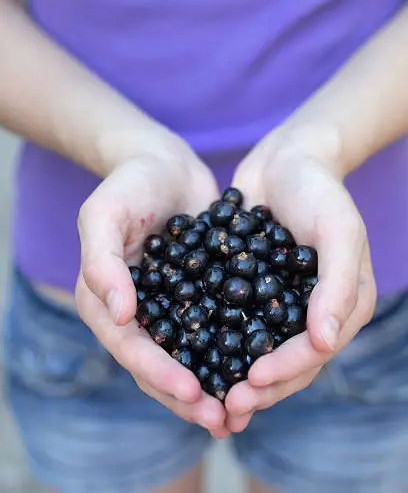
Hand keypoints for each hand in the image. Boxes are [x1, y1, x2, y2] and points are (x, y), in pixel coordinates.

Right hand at [75, 134, 228, 436]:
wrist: (164, 162)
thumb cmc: (129, 184)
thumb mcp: (104, 214)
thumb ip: (102, 263)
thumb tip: (122, 315)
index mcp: (106, 302)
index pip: (131, 349)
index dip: (160, 374)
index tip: (193, 392)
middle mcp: (137, 313)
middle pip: (161, 365)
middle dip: (190, 396)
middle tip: (224, 420)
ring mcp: (171, 306)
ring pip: (192, 355)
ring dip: (215, 384)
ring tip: (245, 408)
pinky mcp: (201, 294)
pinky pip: (217, 328)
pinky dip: (234, 350)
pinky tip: (262, 366)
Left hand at [225, 132, 376, 431]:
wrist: (286, 158)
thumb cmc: (319, 190)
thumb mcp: (339, 230)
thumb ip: (339, 284)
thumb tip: (327, 342)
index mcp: (340, 306)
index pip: (314, 352)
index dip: (286, 372)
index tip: (253, 383)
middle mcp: (308, 312)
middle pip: (284, 361)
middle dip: (257, 386)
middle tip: (225, 406)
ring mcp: (276, 303)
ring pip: (253, 348)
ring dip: (231, 373)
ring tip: (202, 394)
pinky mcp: (246, 289)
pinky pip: (229, 320)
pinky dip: (211, 338)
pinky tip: (184, 352)